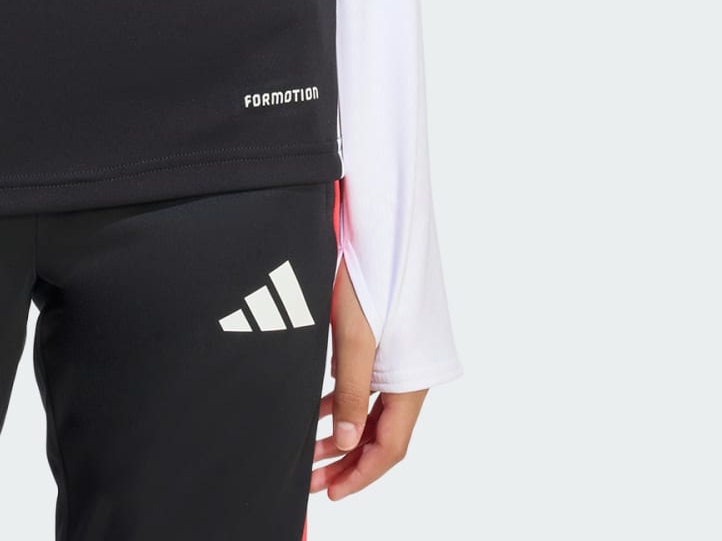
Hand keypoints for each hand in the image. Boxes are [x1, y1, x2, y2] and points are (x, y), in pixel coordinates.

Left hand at [311, 259, 426, 499]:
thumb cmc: (372, 276)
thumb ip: (352, 392)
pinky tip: (318, 412)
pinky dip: (342, 404)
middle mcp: (408, 376)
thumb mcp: (356, 336)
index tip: (333, 491)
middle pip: (381, 435)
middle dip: (348, 462)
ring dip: (342, 435)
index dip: (362, 474)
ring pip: (370, 413)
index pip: (390, 446)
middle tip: (313, 482)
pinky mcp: (380, 345)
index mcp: (411, 381)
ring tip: (310, 453)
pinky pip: (363, 387)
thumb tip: (346, 444)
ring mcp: (395, 361)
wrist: (378, 230)